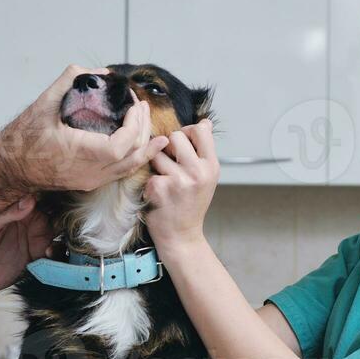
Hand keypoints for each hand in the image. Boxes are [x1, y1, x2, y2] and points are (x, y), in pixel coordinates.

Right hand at [0, 65, 169, 193]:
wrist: (9, 168)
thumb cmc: (23, 139)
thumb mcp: (45, 102)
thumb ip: (71, 80)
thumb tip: (100, 72)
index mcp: (80, 154)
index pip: (122, 145)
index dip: (134, 124)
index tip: (132, 104)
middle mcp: (89, 173)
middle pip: (132, 155)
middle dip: (142, 128)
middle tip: (142, 105)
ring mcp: (91, 180)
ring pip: (130, 167)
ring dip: (143, 143)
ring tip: (147, 121)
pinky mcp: (89, 183)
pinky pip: (121, 172)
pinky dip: (135, 156)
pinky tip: (142, 145)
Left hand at [0, 196, 53, 313]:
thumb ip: (8, 213)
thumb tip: (29, 200)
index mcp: (14, 207)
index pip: (37, 195)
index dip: (49, 193)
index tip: (61, 191)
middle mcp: (25, 220)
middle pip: (52, 211)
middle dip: (61, 213)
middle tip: (66, 216)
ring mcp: (31, 238)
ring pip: (55, 230)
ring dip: (61, 232)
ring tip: (54, 236)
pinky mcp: (34, 257)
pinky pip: (52, 252)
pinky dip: (56, 251)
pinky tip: (49, 252)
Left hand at [144, 119, 218, 253]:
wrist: (182, 237)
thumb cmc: (191, 205)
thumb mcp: (206, 177)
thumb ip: (203, 150)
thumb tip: (205, 121)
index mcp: (212, 166)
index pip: (200, 129)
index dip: (188, 132)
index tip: (182, 145)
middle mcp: (198, 172)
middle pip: (175, 136)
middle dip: (168, 147)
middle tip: (170, 165)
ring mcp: (179, 180)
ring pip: (157, 153)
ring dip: (157, 164)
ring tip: (164, 181)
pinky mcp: (160, 188)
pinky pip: (148, 171)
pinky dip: (149, 181)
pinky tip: (157, 194)